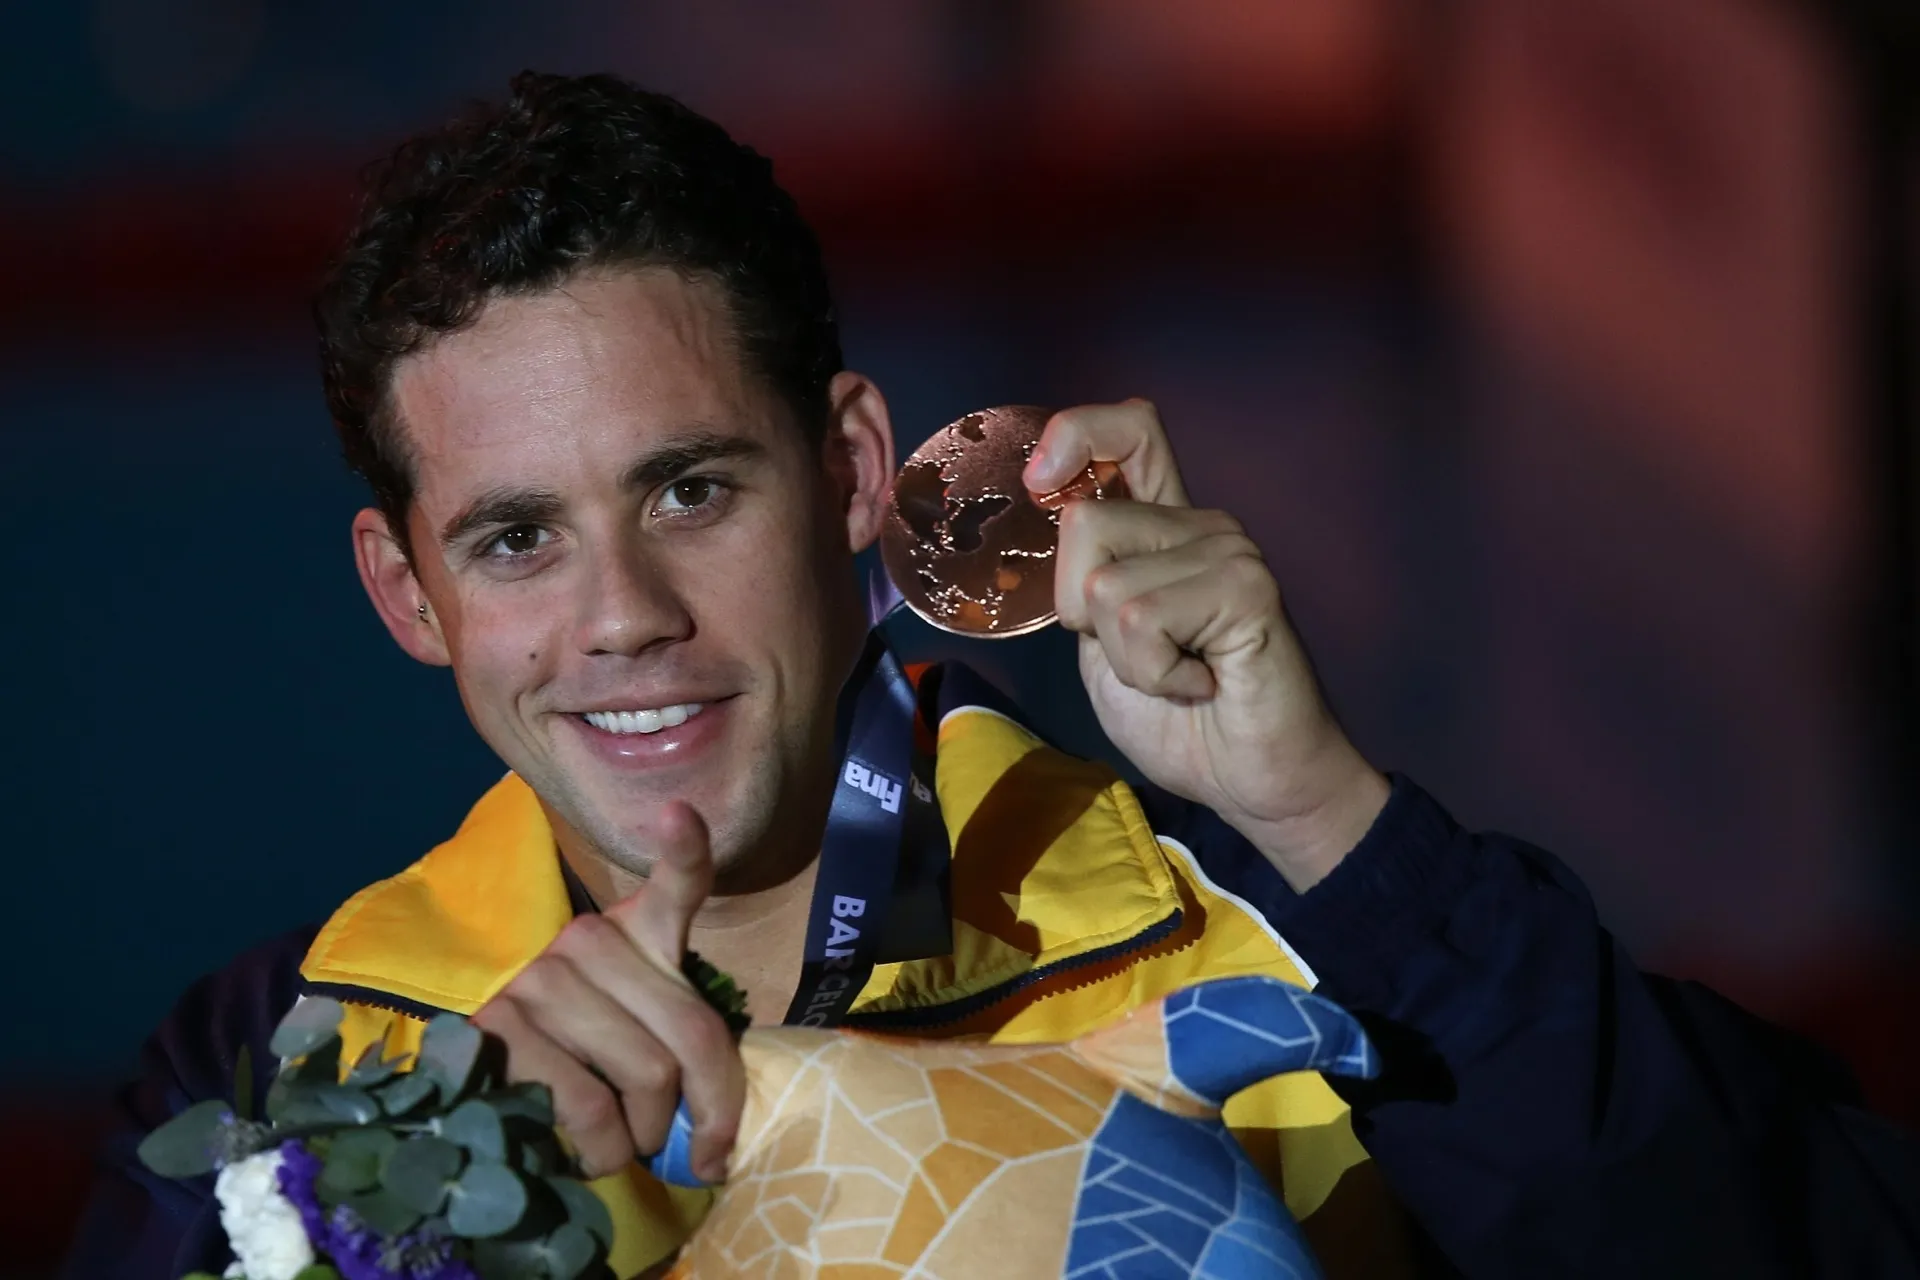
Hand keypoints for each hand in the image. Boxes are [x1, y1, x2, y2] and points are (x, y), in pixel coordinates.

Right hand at [472, 803, 743, 1180]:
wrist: (489, 1088)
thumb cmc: (587, 1064)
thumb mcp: (641, 1033)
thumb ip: (681, 1048)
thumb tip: (715, 1142)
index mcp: (635, 932)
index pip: (674, 884)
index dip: (683, 850)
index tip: (678, 814)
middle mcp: (588, 941)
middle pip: (689, 1030)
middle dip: (703, 1108)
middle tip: (689, 1144)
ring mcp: (541, 980)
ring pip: (647, 1074)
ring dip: (646, 1136)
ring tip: (626, 1143)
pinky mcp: (502, 1028)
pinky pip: (590, 1106)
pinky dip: (604, 1149)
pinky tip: (589, 1151)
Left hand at [1025, 399, 1389, 889]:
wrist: (1251, 782)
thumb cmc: (1180, 720)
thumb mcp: (1105, 643)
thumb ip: (1084, 582)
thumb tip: (1044, 517)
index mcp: (1164, 527)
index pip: (1128, 430)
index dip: (1075, 435)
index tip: (1040, 480)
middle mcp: (1200, 524)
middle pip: (1082, 521)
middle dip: (1080, 611)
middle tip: (1144, 656)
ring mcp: (1229, 549)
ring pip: (1104, 582)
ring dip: (1125, 656)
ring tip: (1179, 675)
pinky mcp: (1247, 586)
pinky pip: (1141, 618)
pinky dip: (1154, 672)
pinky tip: (1202, 683)